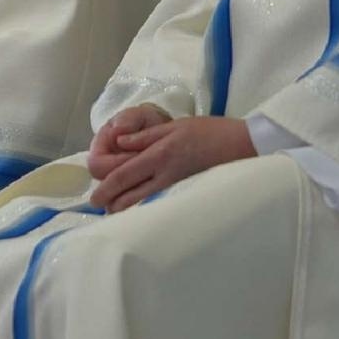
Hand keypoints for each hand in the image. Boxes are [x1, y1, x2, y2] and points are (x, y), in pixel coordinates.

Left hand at [88, 116, 253, 212]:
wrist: (244, 146)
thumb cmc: (209, 132)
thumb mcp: (175, 127)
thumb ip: (145, 137)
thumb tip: (119, 142)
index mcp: (158, 155)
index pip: (123, 176)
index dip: (105, 189)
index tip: (94, 199)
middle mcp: (165, 176)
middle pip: (130, 199)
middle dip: (113, 206)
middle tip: (103, 209)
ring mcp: (177, 188)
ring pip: (145, 207)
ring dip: (128, 212)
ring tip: (119, 212)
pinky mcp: (188, 195)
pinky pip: (161, 207)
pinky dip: (147, 211)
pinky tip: (143, 212)